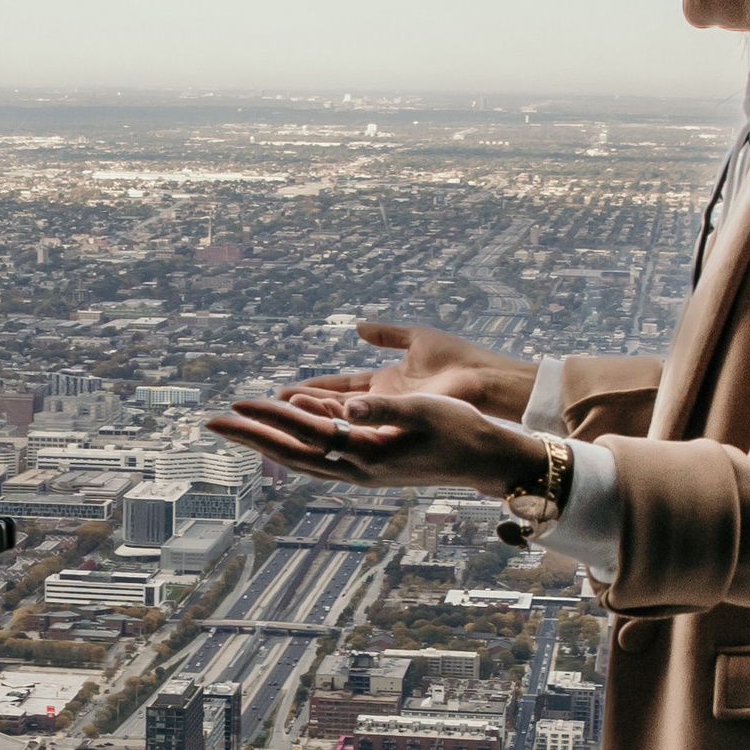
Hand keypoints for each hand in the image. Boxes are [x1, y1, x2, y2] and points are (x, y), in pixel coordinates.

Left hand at [205, 390, 546, 495]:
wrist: (487, 461)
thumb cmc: (462, 430)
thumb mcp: (426, 411)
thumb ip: (386, 409)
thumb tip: (347, 406)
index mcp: (365, 455)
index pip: (303, 434)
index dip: (266, 419)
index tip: (233, 405)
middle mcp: (357, 469)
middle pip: (290, 454)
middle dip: (249, 437)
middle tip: (209, 422)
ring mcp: (361, 472)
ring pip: (301, 459)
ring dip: (268, 443)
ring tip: (238, 429)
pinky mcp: (369, 468)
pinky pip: (319, 458)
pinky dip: (295, 447)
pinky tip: (285, 440)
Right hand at [282, 321, 535, 422]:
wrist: (484, 381)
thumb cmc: (458, 360)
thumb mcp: (415, 339)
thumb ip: (386, 334)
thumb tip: (358, 326)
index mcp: (385, 384)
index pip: (339, 388)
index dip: (312, 389)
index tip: (284, 392)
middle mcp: (380, 404)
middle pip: (331, 407)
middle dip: (299, 407)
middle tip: (266, 408)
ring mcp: (385, 415)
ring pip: (337, 417)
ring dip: (306, 415)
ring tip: (275, 414)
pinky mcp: (394, 422)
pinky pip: (354, 421)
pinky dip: (329, 419)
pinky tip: (302, 419)